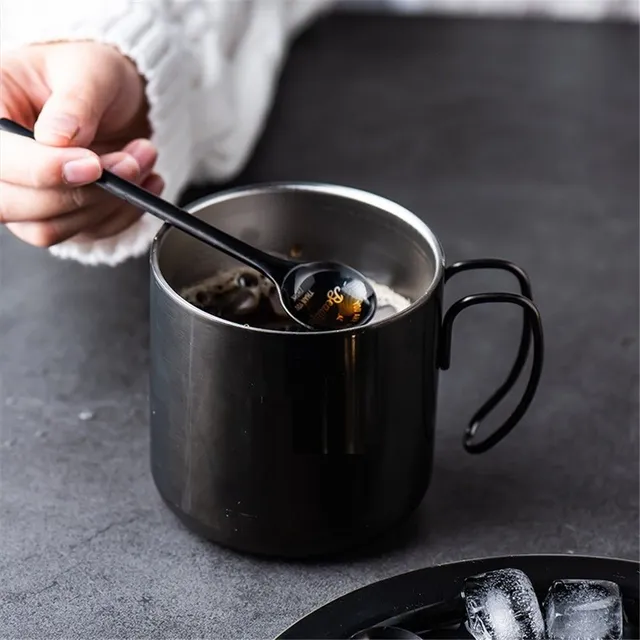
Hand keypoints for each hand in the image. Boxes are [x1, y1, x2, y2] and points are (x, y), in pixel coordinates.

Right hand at [0, 41, 163, 246]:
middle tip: (128, 162)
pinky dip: (122, 213)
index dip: (42, 169)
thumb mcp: (90, 70)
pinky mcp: (57, 217)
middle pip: (14, 206)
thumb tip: (57, 137)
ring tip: (140, 160)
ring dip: (107, 203)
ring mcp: (24, 195)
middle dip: (82, 192)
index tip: (92, 164)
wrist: (115, 99)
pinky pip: (85, 233)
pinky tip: (142, 181)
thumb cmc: (90, 75)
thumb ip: (76, 102)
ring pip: (50, 229)